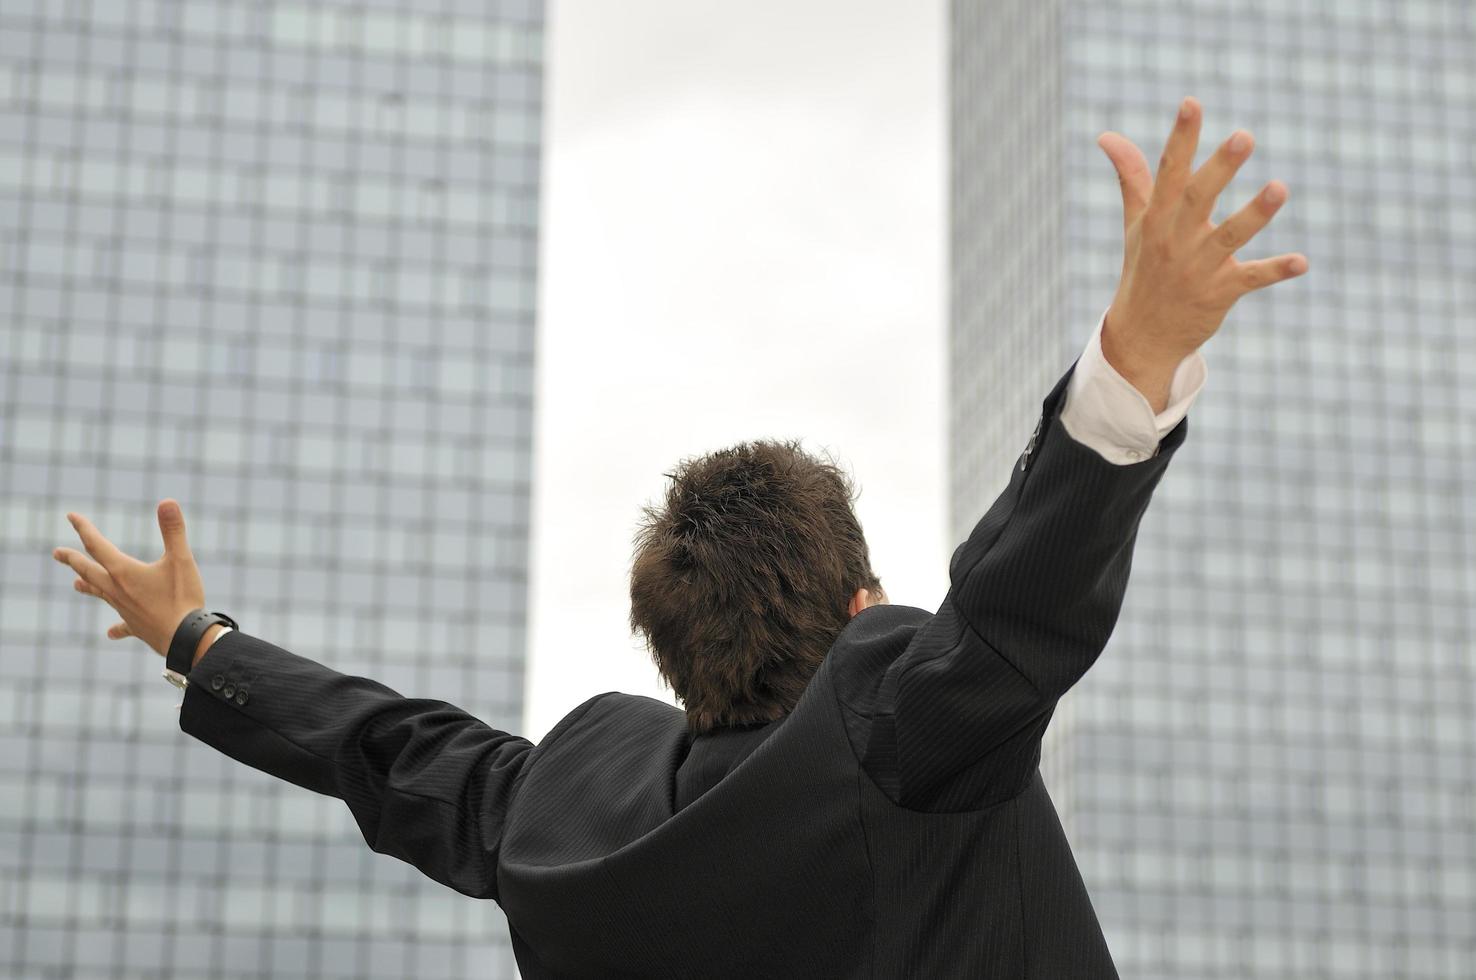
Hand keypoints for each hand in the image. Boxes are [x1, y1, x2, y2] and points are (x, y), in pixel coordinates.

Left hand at [52, 499, 206, 658]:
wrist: (185, 639)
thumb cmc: (183, 598)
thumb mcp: (181, 560)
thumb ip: (173, 530)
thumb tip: (167, 501)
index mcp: (124, 572)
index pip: (97, 545)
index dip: (83, 529)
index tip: (71, 516)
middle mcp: (117, 590)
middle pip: (89, 571)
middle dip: (73, 559)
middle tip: (57, 553)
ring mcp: (124, 610)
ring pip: (101, 594)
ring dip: (88, 586)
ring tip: (76, 584)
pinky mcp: (136, 626)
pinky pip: (122, 625)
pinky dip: (117, 627)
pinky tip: (111, 632)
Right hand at [1096, 96, 1307, 409]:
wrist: (1143, 335)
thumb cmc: (1143, 270)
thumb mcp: (1136, 223)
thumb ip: (1131, 176)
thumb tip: (1107, 136)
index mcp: (1157, 219)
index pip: (1168, 172)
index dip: (1181, 138)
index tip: (1192, 103)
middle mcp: (1176, 240)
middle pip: (1198, 199)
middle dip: (1219, 168)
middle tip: (1244, 136)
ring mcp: (1199, 267)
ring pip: (1229, 236)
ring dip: (1255, 214)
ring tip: (1279, 187)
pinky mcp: (1220, 292)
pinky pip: (1251, 279)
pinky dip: (1276, 271)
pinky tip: (1302, 262)